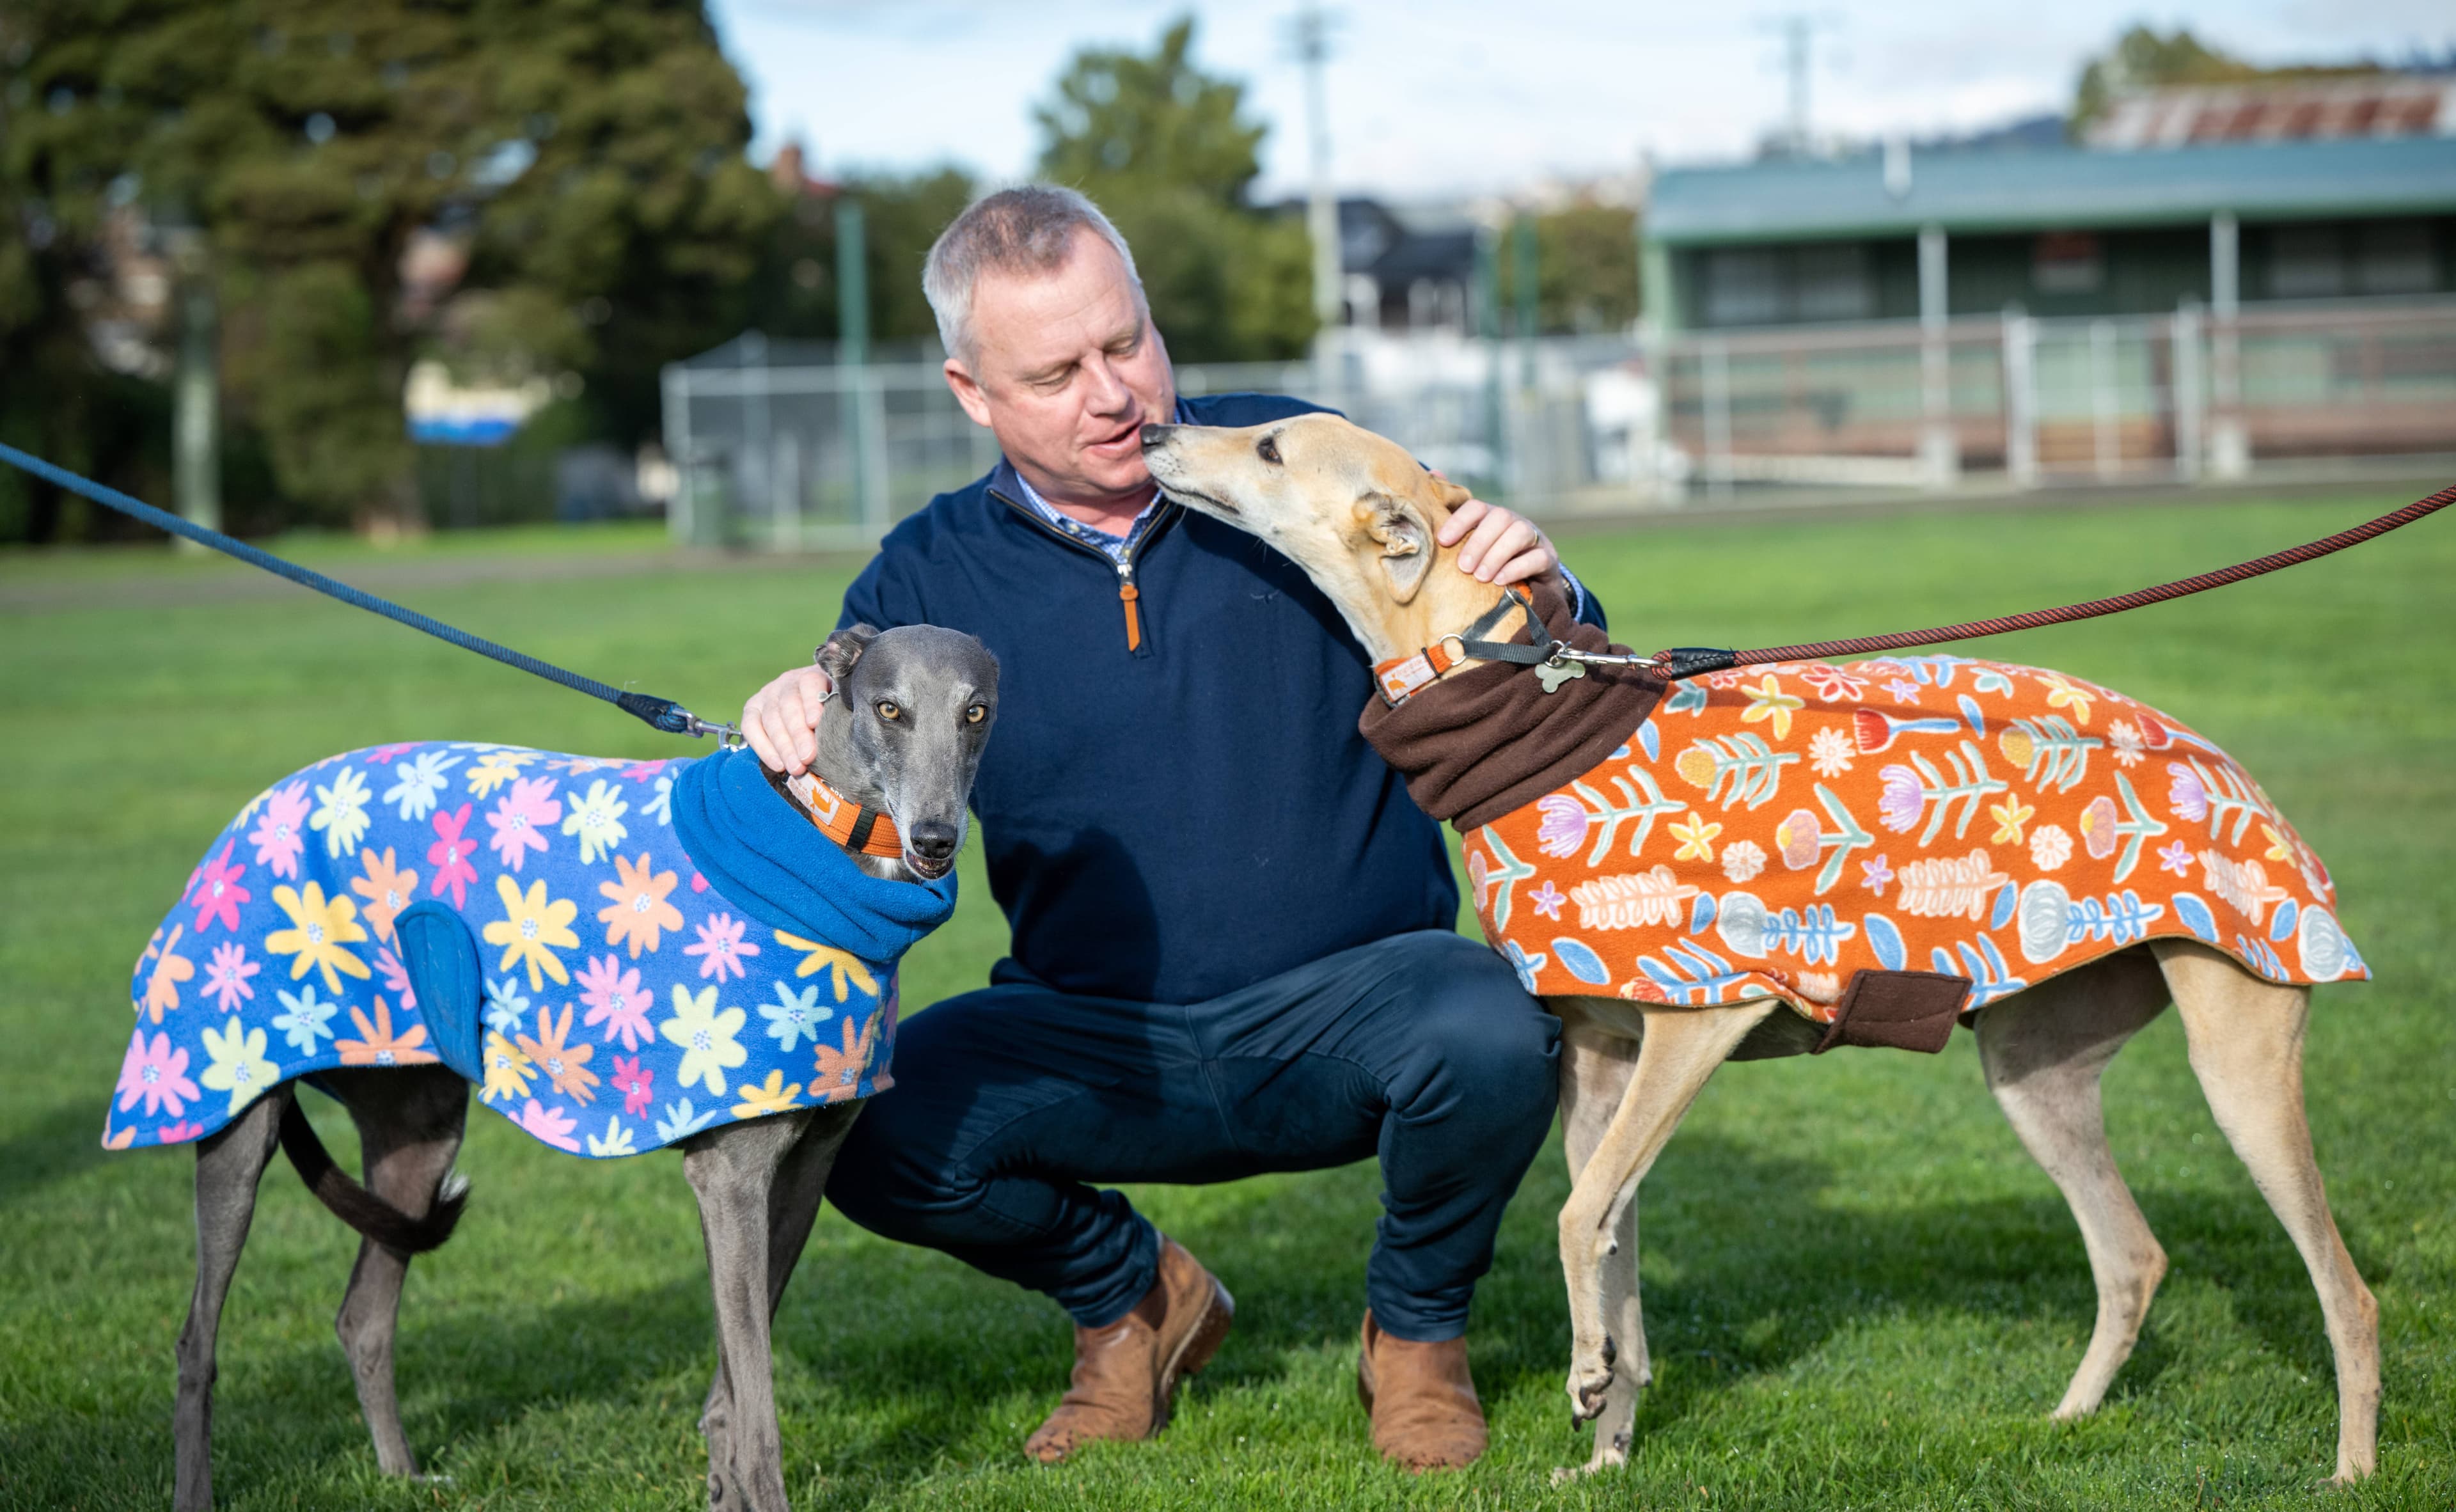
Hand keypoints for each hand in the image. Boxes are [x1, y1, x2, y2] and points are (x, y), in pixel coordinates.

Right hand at [741, 665, 833, 774]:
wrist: (808, 709)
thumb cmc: (831, 711)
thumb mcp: (840, 705)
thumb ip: (842, 712)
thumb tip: (854, 731)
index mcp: (813, 676)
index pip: (809, 683)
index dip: (811, 702)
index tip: (815, 723)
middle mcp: (787, 682)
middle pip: (789, 705)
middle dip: (798, 735)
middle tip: (808, 758)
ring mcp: (768, 694)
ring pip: (771, 719)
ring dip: (784, 746)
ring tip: (796, 768)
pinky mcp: (752, 709)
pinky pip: (751, 727)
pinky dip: (763, 747)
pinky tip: (777, 764)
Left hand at [1438, 496, 1558, 586]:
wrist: (1531, 584)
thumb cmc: (1491, 559)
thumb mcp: (1470, 541)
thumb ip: (1452, 514)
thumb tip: (1434, 472)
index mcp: (1491, 515)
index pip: (1476, 507)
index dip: (1458, 521)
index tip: (1442, 541)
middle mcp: (1513, 521)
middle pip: (1499, 518)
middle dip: (1478, 542)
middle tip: (1463, 567)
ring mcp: (1534, 538)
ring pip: (1519, 534)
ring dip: (1497, 555)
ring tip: (1481, 577)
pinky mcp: (1548, 558)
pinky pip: (1537, 558)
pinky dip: (1517, 568)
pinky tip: (1500, 581)